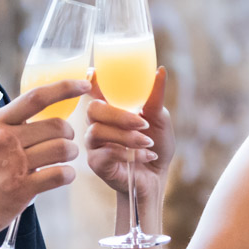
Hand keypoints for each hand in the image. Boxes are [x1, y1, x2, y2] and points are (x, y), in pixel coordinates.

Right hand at [0, 79, 89, 248]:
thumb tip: (23, 121)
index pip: (36, 97)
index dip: (64, 88)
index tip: (83, 85)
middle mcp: (5, 140)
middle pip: (56, 125)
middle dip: (68, 134)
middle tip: (65, 142)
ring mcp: (14, 165)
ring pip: (62, 148)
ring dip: (71, 155)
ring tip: (64, 160)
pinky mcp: (21, 190)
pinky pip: (60, 175)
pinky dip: (67, 175)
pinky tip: (61, 177)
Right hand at [85, 67, 169, 197]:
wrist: (156, 177)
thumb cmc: (155, 144)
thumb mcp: (159, 118)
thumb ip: (154, 96)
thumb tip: (160, 71)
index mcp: (110, 108)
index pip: (93, 89)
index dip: (89, 81)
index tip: (93, 74)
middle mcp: (97, 122)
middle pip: (93, 109)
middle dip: (118, 115)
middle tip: (142, 123)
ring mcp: (94, 143)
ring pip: (97, 132)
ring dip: (126, 137)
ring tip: (147, 142)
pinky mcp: (96, 162)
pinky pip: (105, 153)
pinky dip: (129, 154)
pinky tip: (146, 156)